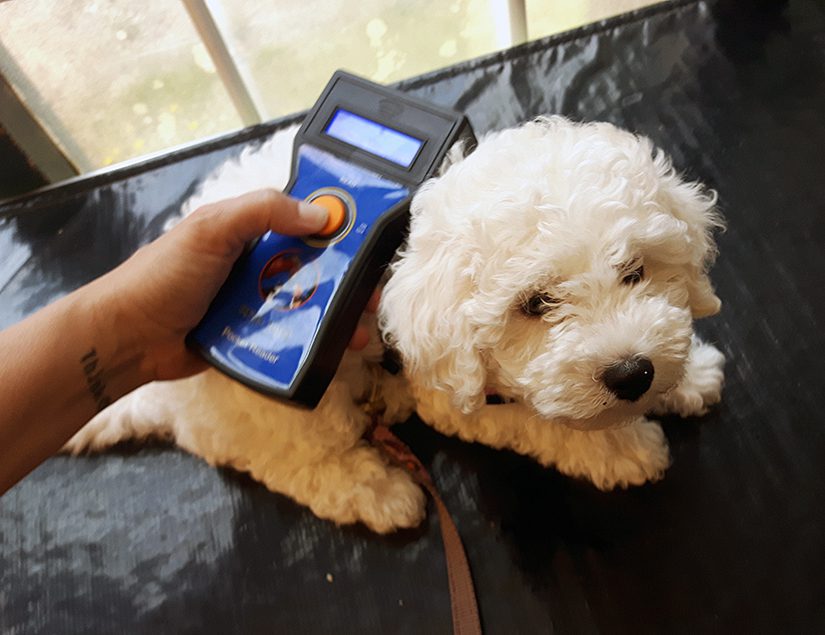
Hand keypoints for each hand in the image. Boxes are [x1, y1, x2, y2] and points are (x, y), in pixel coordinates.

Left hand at [93, 189, 373, 381]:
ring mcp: (256, 302)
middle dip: (347, 279)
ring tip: (360, 331)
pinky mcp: (253, 336)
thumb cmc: (164, 276)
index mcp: (248, 231)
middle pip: (314, 267)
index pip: (302, 221)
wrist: (128, 338)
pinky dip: (315, 342)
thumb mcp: (212, 230)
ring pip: (308, 304)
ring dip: (337, 315)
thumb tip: (321, 215)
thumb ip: (263, 212)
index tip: (370, 240)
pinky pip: (291, 335)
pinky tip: (337, 351)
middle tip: (372, 295)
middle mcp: (257, 264)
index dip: (336, 228)